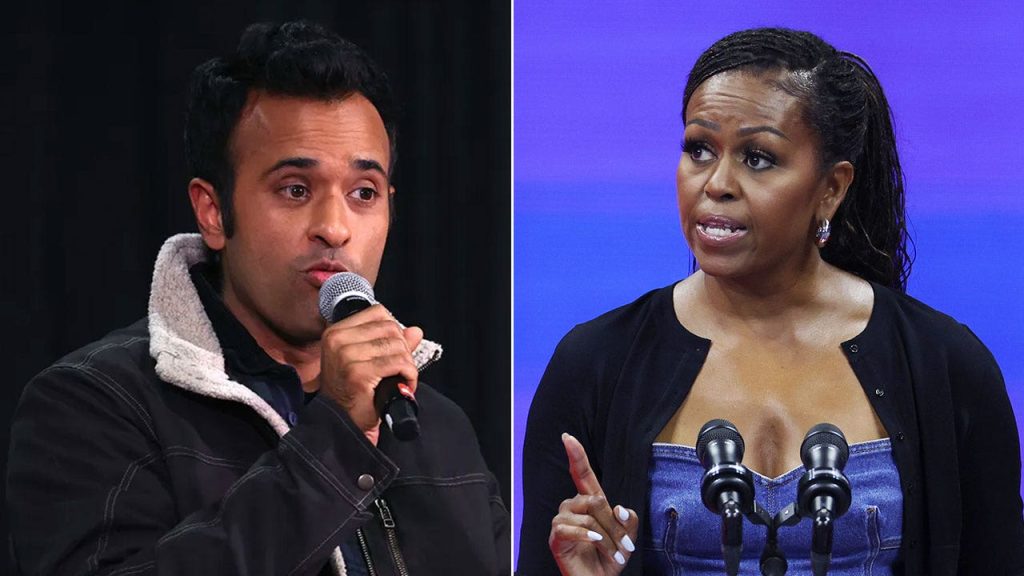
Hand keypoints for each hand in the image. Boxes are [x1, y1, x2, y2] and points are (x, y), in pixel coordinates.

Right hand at [318, 304, 422, 444]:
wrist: (342, 423)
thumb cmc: (353, 393)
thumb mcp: (368, 361)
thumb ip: (391, 343)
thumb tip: (415, 331)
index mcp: (336, 332)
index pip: (378, 313)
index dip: (394, 330)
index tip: (394, 349)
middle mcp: (338, 340)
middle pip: (390, 328)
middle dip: (403, 348)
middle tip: (401, 368)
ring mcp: (346, 356)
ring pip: (397, 345)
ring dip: (407, 364)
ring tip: (401, 378)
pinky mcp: (359, 374)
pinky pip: (398, 363)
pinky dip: (409, 375)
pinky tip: (403, 385)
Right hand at [550, 433, 638, 574]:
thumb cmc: (610, 559)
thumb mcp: (628, 539)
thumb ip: (628, 521)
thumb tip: (619, 508)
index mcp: (589, 503)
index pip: (582, 474)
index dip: (576, 455)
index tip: (567, 437)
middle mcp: (573, 508)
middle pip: (594, 500)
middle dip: (613, 524)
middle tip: (623, 546)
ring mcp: (562, 522)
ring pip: (585, 516)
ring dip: (604, 535)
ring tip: (611, 552)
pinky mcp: (556, 538)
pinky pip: (569, 528)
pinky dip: (586, 537)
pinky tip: (595, 544)